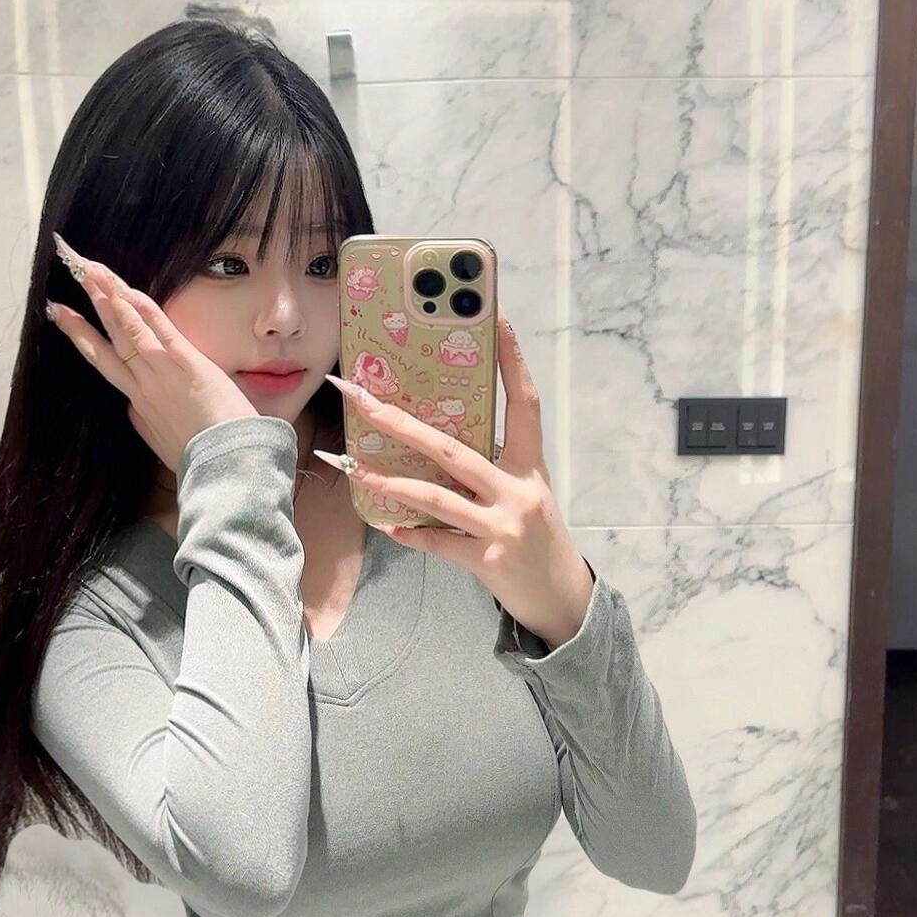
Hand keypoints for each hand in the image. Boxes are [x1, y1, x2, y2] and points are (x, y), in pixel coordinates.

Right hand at [44, 232, 260, 474]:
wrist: (224, 465)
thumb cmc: (202, 460)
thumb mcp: (164, 446)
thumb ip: (148, 425)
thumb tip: (136, 412)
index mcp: (139, 405)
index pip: (108, 364)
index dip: (85, 339)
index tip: (65, 319)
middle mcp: (142, 386)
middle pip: (106, 341)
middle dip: (82, 310)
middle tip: (62, 286)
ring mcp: (160, 372)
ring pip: (124, 328)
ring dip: (104, 295)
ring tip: (85, 268)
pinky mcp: (184, 362)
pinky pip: (155, 327)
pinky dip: (137, 306)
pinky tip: (121, 287)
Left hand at [328, 308, 593, 650]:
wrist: (561, 597)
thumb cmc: (537, 539)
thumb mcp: (527, 493)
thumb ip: (493, 467)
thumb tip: (438, 438)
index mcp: (531, 466)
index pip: (524, 403)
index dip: (512, 360)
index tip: (496, 319)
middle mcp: (518, 491)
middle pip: (454, 449)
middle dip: (403, 423)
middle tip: (365, 400)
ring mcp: (502, 526)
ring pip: (437, 497)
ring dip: (390, 481)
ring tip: (355, 467)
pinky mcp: (488, 560)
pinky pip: (438, 542)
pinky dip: (411, 533)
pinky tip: (386, 524)